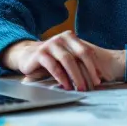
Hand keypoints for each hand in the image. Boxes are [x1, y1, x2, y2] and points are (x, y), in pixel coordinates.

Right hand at [0, 31, 126, 90]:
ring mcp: (50, 45)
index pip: (87, 51)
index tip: (99, 79)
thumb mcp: (65, 55)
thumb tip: (98, 76)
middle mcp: (61, 38)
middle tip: (93, 85)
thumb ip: (78, 61)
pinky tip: (67, 86)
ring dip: (76, 76)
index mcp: (70, 37)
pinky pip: (54, 66)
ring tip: (81, 88)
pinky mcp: (40, 54)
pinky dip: (62, 77)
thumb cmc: (51, 58)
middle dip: (88, 71)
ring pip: (67, 60)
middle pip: (80, 54)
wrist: (27, 54)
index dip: (94, 65)